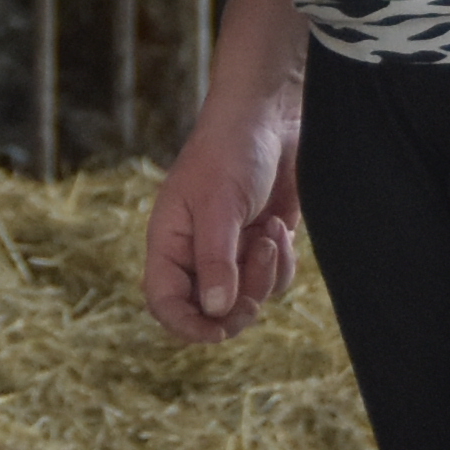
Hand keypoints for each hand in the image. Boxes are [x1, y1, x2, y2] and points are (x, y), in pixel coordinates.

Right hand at [142, 81, 306, 345]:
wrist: (271, 117)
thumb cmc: (231, 152)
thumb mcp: (219, 205)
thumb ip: (216, 259)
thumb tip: (215, 310)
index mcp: (170, 243)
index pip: (165, 302)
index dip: (187, 326)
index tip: (218, 332)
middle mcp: (198, 254)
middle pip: (211, 312)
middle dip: (240, 304)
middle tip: (258, 273)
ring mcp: (232, 252)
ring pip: (249, 299)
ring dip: (266, 274)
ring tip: (269, 232)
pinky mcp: (263, 246)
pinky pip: (274, 281)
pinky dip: (283, 262)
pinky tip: (280, 226)